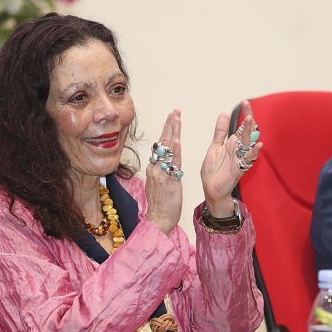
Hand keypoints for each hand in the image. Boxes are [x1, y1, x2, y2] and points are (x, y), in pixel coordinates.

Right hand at [145, 110, 182, 234]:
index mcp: (153, 168)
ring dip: (172, 131)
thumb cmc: (161, 204)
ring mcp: (161, 174)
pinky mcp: (169, 181)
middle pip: (161, 142)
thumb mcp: (159, 184)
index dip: (165, 130)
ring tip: (176, 117)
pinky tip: (177, 140)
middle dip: (169, 125)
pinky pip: (172, 163)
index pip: (159, 145)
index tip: (170, 117)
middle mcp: (155, 168)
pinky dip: (174, 150)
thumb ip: (162, 171)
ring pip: (166, 149)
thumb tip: (164, 163)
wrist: (159, 220)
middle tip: (174, 111)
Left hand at [200, 100, 262, 216]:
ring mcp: (239, 159)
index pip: (242, 126)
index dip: (245, 114)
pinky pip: (247, 160)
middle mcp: (238, 150)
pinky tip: (257, 145)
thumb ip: (220, 132)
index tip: (244, 102)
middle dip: (248, 119)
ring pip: (248, 144)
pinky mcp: (237, 169)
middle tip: (247, 105)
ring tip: (250, 120)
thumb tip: (224, 114)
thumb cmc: (214, 171)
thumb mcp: (214, 147)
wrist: (210, 190)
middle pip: (247, 132)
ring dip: (250, 132)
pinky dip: (253, 153)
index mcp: (233, 144)